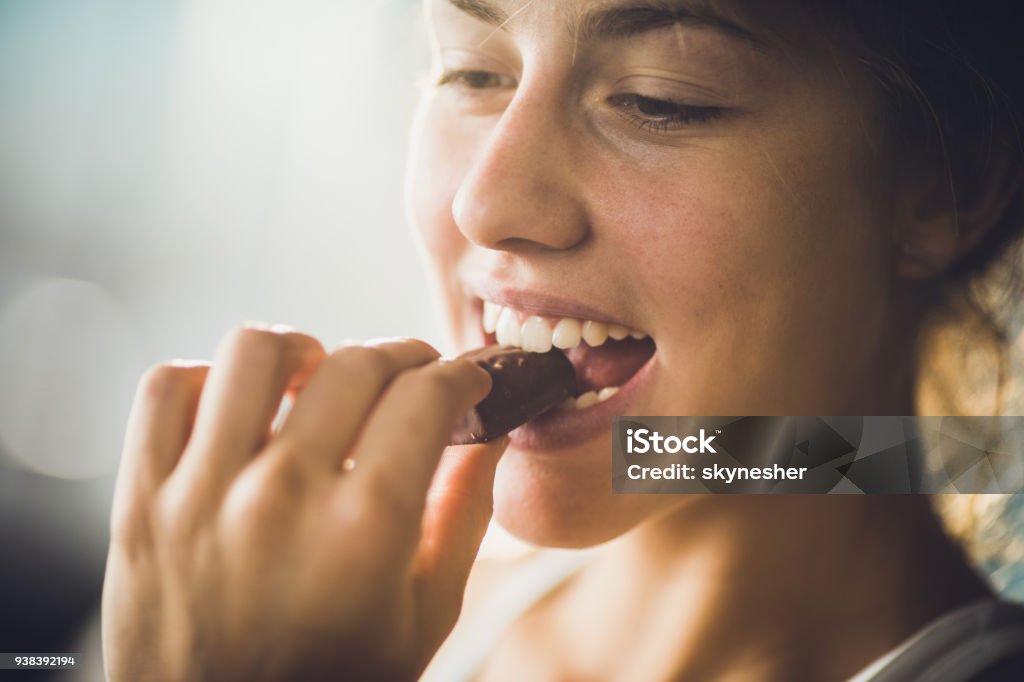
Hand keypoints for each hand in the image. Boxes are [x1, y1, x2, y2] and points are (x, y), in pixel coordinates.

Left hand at [102, 327, 505, 681]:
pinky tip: (244, 409)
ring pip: (255, 351)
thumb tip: (493, 435)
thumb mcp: (425, 616)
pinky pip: (168, 388)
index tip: (467, 378)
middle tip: (413, 378)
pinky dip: (209, 380)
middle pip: (356, 363)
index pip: (427, 396)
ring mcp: (201, 493)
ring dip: (304, 352)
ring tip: (320, 379)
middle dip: (403, 358)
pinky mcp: (142, 500)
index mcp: (365, 529)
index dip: (462, 375)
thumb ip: (464, 515)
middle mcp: (281, 497)